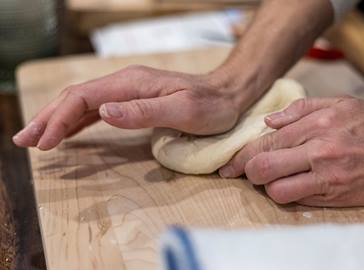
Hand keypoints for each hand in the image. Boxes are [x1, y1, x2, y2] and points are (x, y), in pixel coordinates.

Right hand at [13, 65, 240, 149]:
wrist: (228, 94)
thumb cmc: (211, 106)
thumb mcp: (183, 110)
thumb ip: (144, 111)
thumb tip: (103, 111)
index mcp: (131, 83)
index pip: (84, 99)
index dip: (59, 119)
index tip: (44, 143)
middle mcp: (125, 83)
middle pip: (75, 97)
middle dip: (48, 118)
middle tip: (23, 141)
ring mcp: (128, 91)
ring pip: (83, 103)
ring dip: (57, 119)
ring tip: (35, 138)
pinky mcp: (134, 100)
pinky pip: (97, 109)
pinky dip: (77, 121)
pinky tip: (68, 131)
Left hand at [220, 97, 363, 206]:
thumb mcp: (341, 104)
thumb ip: (301, 109)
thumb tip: (269, 122)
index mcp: (318, 125)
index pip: (267, 142)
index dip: (242, 155)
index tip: (230, 164)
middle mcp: (319, 152)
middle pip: (263, 167)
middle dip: (247, 172)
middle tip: (245, 172)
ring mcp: (327, 177)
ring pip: (277, 190)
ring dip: (268, 187)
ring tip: (273, 179)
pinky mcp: (335, 197)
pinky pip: (298, 201)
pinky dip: (288, 195)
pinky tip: (292, 186)